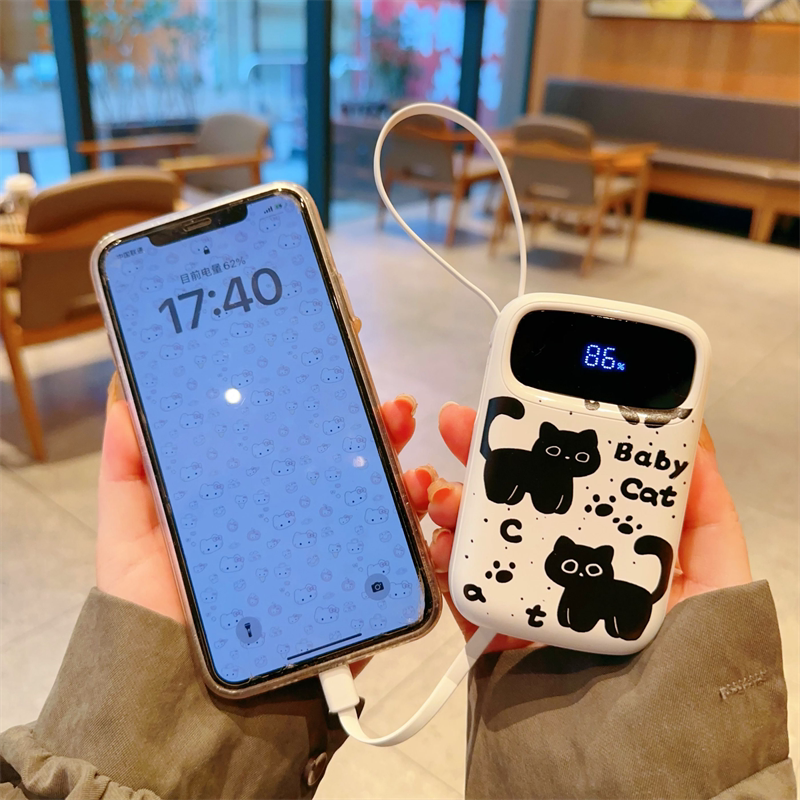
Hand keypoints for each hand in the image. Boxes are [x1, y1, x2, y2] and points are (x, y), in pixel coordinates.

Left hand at [97, 374, 435, 673]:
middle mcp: (299, 519)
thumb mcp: (130, 536)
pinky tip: (413, 495)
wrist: (188, 706)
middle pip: (344, 461)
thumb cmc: (156, 615)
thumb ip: (128, 472)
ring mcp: (332, 554)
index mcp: (254, 498)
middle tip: (378, 392)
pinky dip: (416, 521)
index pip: (291, 438)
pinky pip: (399, 554)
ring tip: (398, 429)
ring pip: (379, 498)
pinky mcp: (358, 594)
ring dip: (398, 458)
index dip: (312, 397)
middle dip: (368, 418)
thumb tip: (126, 394)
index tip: (328, 355)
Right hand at [426, 402, 751, 653]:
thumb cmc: (695, 662)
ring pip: (476, 534)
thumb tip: (693, 435)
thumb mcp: (717, 576)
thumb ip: (705, 508)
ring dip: (449, 502)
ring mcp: (526, 593)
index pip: (568, 472)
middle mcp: (561, 560)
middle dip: (479, 456)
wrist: (650, 756)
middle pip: (512, 495)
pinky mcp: (497, 631)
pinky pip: (460, 588)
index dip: (538, 433)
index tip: (515, 401)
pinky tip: (438, 540)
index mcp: (607, 539)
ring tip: (439, 491)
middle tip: (454, 425)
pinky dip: (440, 559)